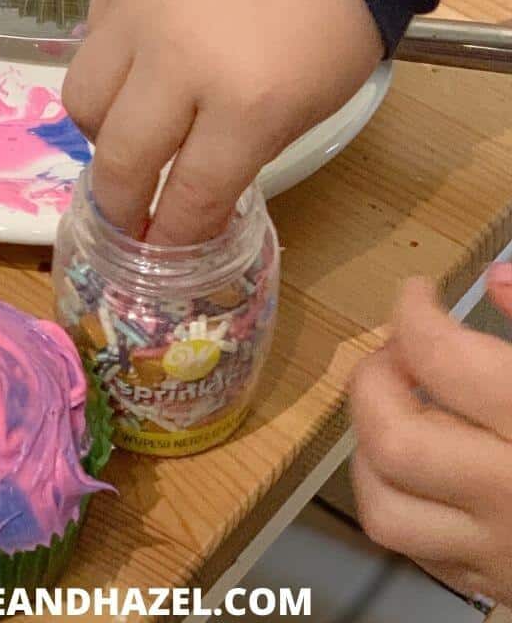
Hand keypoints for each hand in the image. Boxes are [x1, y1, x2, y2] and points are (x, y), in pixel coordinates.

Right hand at [62, 0, 381, 244]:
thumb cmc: (336, 13)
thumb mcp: (311, 99)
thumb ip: (243, 149)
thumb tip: (184, 188)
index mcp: (248, 102)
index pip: (188, 195)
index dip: (170, 237)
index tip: (156, 252)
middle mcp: (180, 59)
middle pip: (119, 157)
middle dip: (119, 202)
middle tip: (124, 214)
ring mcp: (140, 6)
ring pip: (82, 97)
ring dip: (103, 127)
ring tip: (129, 124)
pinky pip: (92, 35)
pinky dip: (113, 59)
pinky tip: (143, 51)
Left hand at [350, 271, 511, 604]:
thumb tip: (497, 279)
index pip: (446, 361)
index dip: (414, 314)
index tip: (417, 293)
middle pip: (396, 439)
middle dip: (374, 378)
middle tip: (397, 347)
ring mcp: (501, 552)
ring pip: (386, 508)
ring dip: (368, 445)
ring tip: (396, 403)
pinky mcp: (498, 587)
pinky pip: (415, 549)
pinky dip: (395, 497)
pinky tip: (420, 461)